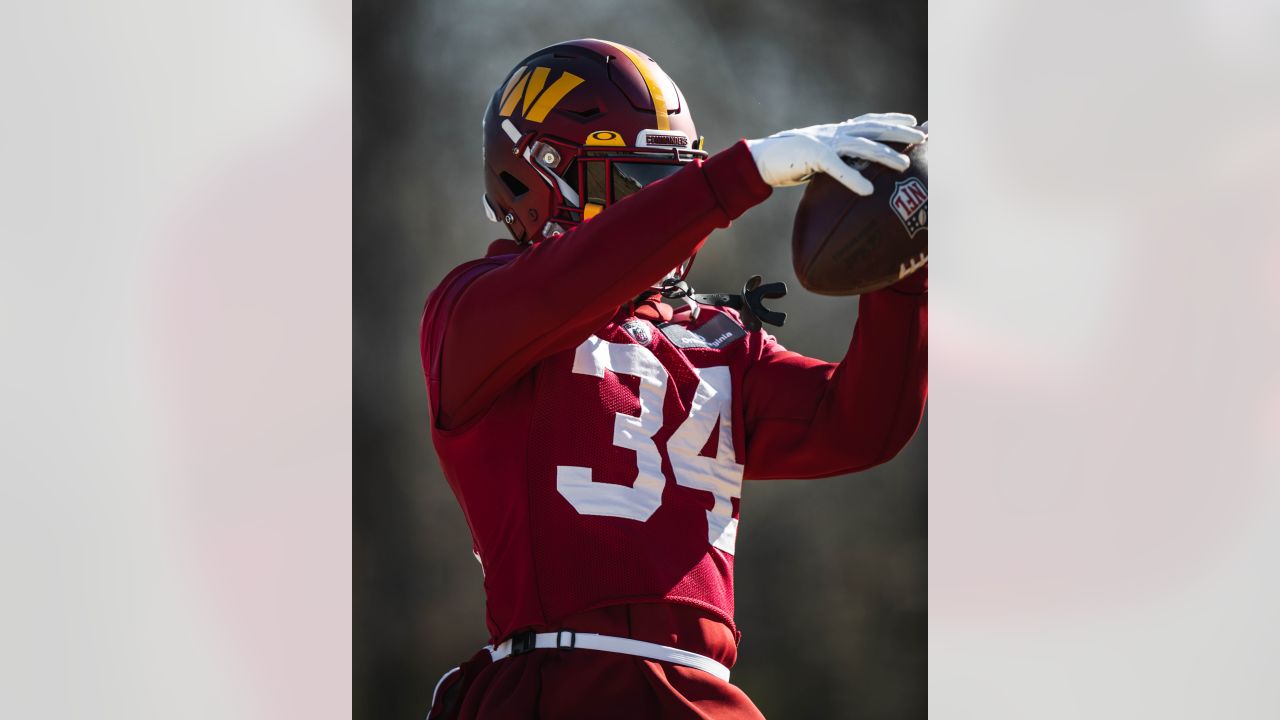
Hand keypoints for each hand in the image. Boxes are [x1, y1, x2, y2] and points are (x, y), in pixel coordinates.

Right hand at [745, 113, 925, 194]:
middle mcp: (833, 132)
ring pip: (860, 145)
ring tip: (904, 165)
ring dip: (884, 155)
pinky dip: (853, 178)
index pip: (868, 121)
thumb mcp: (817, 158)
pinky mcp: (811, 155)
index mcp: (835, 131)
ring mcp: (823, 141)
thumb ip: (837, 160)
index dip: (891, 119)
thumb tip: (856, 174)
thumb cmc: (789, 161)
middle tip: (922, 136)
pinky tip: (868, 190)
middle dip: (899, 131)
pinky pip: (836, 167)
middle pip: (872, 128)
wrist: (760, 159)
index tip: (913, 119)